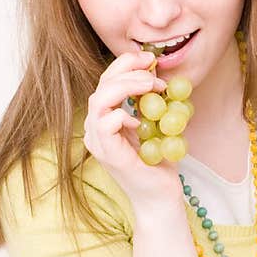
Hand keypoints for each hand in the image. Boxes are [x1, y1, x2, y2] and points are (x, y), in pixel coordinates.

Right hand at [83, 51, 183, 210]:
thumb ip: (152, 104)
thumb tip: (161, 76)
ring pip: (99, 99)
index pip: (106, 82)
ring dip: (126, 86)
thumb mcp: (157, 126)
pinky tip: (140, 121)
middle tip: (152, 68)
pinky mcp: (106, 153)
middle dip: (127, 70)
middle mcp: (95, 128)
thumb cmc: (159, 164)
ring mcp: (97, 141)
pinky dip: (123, 114)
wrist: (161, 197)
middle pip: (101, 85)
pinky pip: (106, 122)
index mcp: (105, 119)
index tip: (149, 58)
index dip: (125, 65)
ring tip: (151, 86)